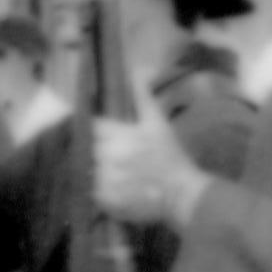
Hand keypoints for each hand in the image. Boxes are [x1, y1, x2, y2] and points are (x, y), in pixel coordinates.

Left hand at [93, 106, 206, 229]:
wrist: (181, 194)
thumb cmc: (171, 157)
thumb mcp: (158, 123)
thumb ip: (143, 97)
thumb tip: (136, 72)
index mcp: (119, 135)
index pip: (93, 127)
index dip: (99, 130)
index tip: (106, 135)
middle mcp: (108, 156)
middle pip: (90, 148)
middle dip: (101, 150)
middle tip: (118, 156)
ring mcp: (106, 179)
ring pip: (91, 169)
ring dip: (100, 169)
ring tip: (120, 172)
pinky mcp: (106, 199)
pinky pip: (94, 190)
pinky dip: (102, 188)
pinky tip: (119, 187)